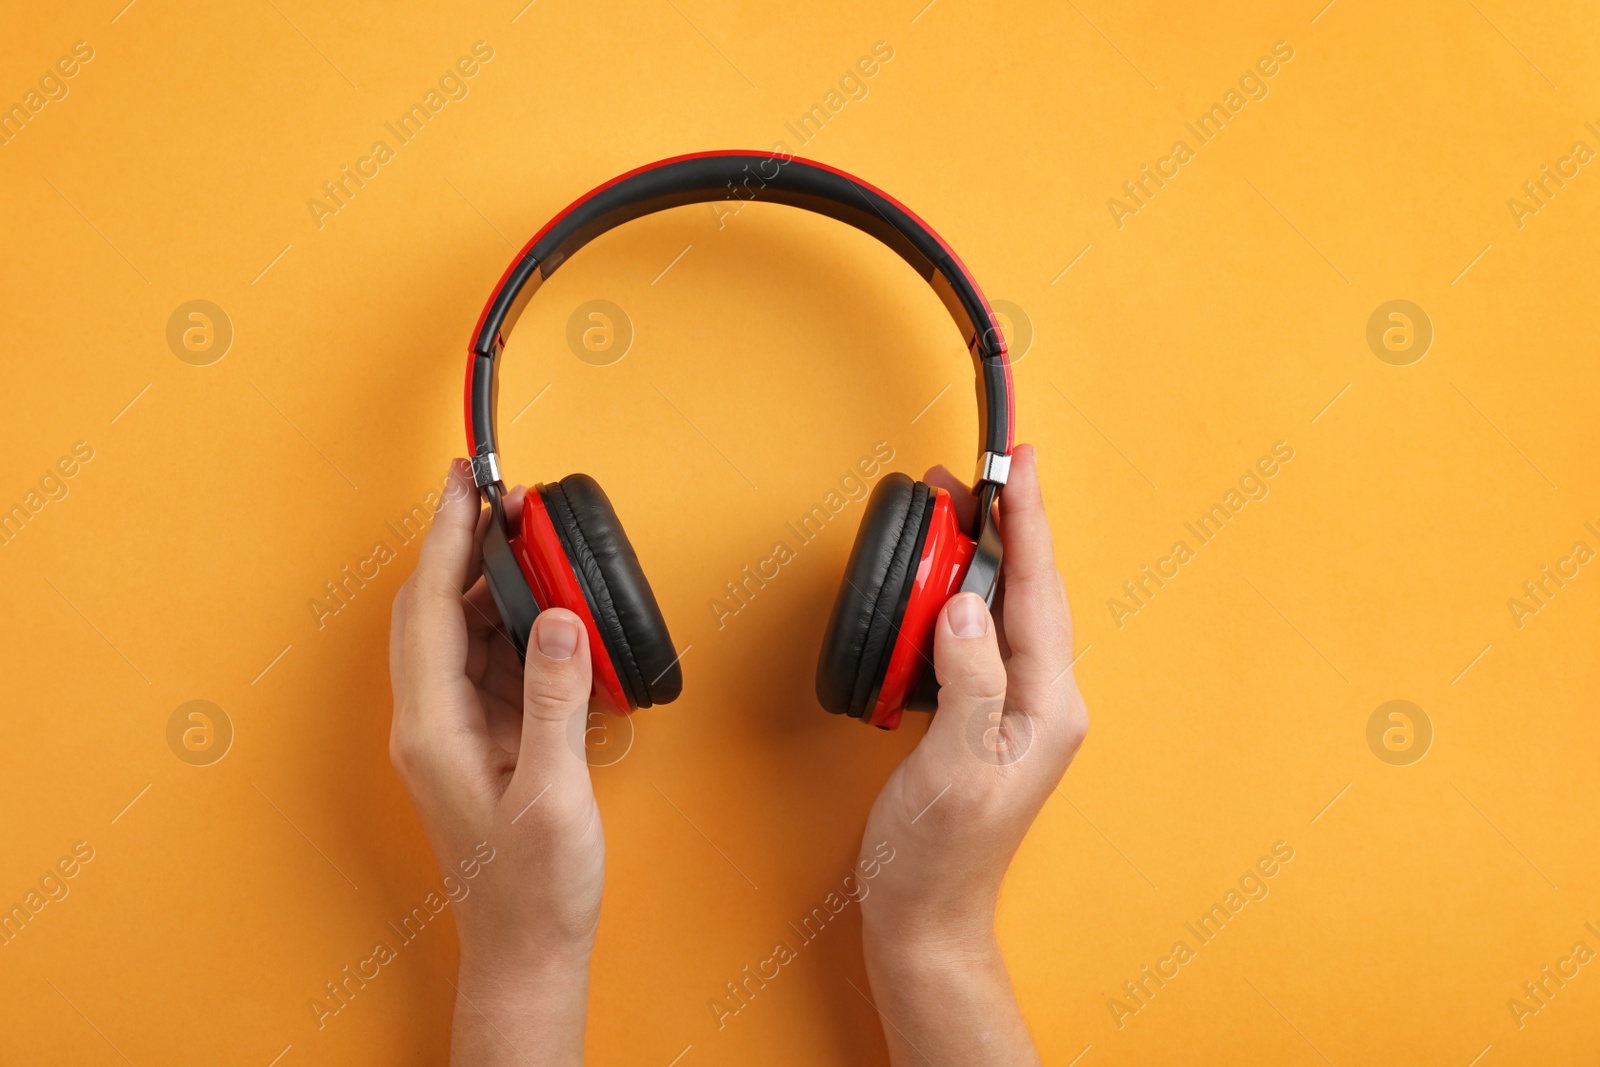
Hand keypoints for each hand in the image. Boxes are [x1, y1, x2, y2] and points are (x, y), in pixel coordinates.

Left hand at [389, 459, 602, 1066]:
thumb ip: (555, 700)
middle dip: (466, 548)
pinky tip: (551, 618)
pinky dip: (517, 630)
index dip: (445, 538)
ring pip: (461, 633)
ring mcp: (452, 732)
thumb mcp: (554, 793)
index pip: (427, 608)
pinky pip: (490, 664)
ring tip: (537, 550)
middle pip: (434, 609)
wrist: (527, 949)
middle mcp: (430, 722)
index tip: (464, 486)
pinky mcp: (481, 742)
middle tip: (505, 500)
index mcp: (432, 729)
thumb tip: (560, 619)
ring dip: (495, 588)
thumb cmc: (532, 888)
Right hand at [858, 444, 1087, 1065]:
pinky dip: (961, 600)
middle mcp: (1045, 702)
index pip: (1037, 593)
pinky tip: (943, 586)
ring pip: (1005, 611)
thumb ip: (968, 680)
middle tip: (975, 477)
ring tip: (957, 514)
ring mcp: (1017, 712)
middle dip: (1006, 527)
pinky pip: (981, 639)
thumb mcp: (954, 764)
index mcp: (1050, 707)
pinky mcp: (985, 719)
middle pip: (1027, 592)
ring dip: (980, 559)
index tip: (1020, 468)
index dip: (1028, 523)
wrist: (924, 914)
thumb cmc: (939, 854)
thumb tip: (964, 609)